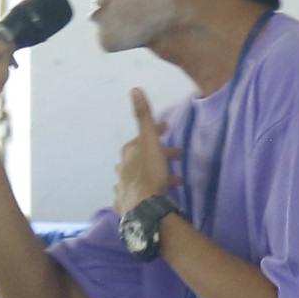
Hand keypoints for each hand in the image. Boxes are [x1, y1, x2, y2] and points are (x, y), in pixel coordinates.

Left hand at [116, 88, 176, 215]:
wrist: (143, 208)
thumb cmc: (150, 173)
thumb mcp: (150, 142)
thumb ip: (144, 117)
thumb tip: (134, 89)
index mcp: (129, 153)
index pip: (142, 138)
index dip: (155, 132)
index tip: (167, 129)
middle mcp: (122, 169)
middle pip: (140, 158)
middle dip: (157, 155)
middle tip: (176, 157)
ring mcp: (122, 188)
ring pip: (136, 177)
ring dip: (152, 175)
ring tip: (171, 180)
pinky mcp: (125, 206)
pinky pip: (132, 197)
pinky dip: (139, 194)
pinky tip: (147, 197)